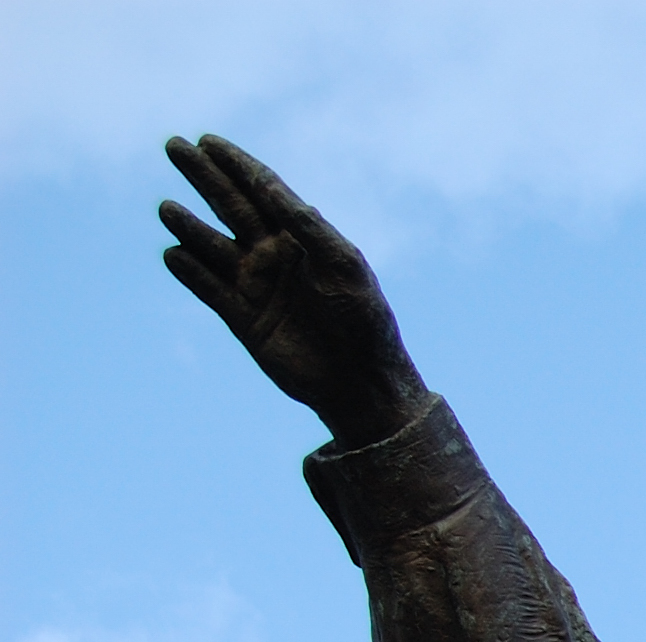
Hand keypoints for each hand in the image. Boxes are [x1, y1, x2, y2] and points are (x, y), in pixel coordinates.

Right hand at [160, 135, 426, 448]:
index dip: (236, 164)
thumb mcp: (341, 263)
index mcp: (303, 238)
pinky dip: (190, 271)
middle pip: (230, 206)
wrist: (360, 382)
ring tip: (168, 208)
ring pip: (211, 246)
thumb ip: (304, 223)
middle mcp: (275, 256)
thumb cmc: (363, 319)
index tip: (208, 139)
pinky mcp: (242, 319)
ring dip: (189, 225)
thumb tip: (267, 183)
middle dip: (202, 176)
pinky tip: (174, 253)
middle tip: (173, 145)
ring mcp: (256, 286)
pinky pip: (208, 288)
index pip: (263, 190)